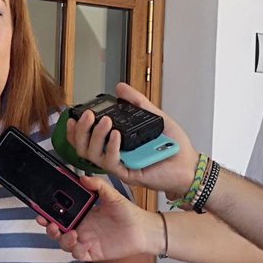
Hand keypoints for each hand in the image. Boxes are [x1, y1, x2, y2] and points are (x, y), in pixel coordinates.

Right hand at [38, 176, 159, 261]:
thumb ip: (98, 186)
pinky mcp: (93, 253)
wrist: (144, 230)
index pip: (61, 214)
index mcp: (83, 213)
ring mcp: (86, 241)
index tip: (42, 210)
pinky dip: (76, 250)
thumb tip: (83, 177)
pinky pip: (78, 255)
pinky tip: (82, 244)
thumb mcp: (112, 195)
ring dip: (63, 240)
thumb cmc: (128, 212)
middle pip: (58, 230)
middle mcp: (82, 228)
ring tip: (71, 234)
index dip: (49, 214)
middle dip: (50, 228)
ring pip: (65, 243)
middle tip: (50, 224)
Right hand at [68, 82, 196, 197]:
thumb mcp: (154, 117)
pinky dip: (112, 147)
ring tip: (105, 121)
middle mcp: (115, 156)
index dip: (75, 130)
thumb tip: (120, 87)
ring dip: (95, 137)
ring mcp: (121, 166)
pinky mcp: (129, 174)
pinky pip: (113, 163)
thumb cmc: (173, 146)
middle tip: (89, 115)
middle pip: (84, 148)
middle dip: (81, 131)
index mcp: (116, 144)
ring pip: (94, 156)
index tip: (73, 116)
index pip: (87, 140)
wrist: (189, 164)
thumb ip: (136, 102)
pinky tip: (117, 135)